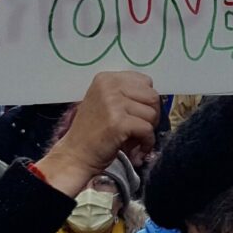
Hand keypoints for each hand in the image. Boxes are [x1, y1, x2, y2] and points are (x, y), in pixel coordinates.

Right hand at [35, 72, 158, 197]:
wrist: (76, 154)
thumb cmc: (93, 131)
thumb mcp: (106, 102)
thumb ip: (126, 94)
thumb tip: (156, 98)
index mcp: (106, 78)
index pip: (145, 81)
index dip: (146, 100)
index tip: (136, 114)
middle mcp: (109, 86)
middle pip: (152, 96)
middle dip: (151, 115)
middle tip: (139, 128)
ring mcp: (113, 103)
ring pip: (152, 114)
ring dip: (148, 130)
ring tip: (133, 138)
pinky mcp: (118, 122)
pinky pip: (148, 130)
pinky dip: (147, 142)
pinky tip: (137, 149)